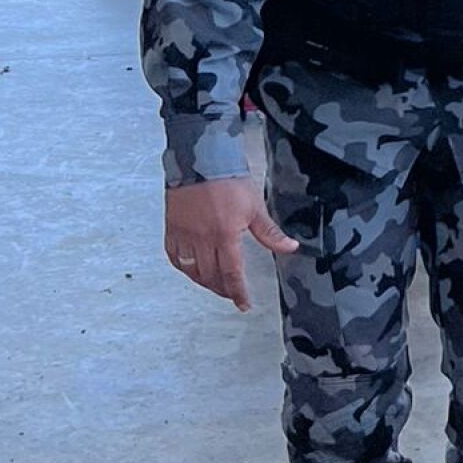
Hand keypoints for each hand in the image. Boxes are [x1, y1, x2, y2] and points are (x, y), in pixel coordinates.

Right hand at [165, 175, 297, 312]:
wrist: (201, 159)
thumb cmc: (228, 179)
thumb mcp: (255, 206)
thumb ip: (270, 233)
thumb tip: (291, 247)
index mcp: (224, 234)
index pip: (232, 273)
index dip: (237, 292)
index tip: (243, 303)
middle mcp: (201, 238)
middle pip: (210, 276)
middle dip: (222, 289)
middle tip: (231, 293)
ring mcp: (183, 234)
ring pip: (191, 270)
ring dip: (204, 282)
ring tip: (215, 284)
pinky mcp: (171, 228)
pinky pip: (174, 257)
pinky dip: (184, 268)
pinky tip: (192, 270)